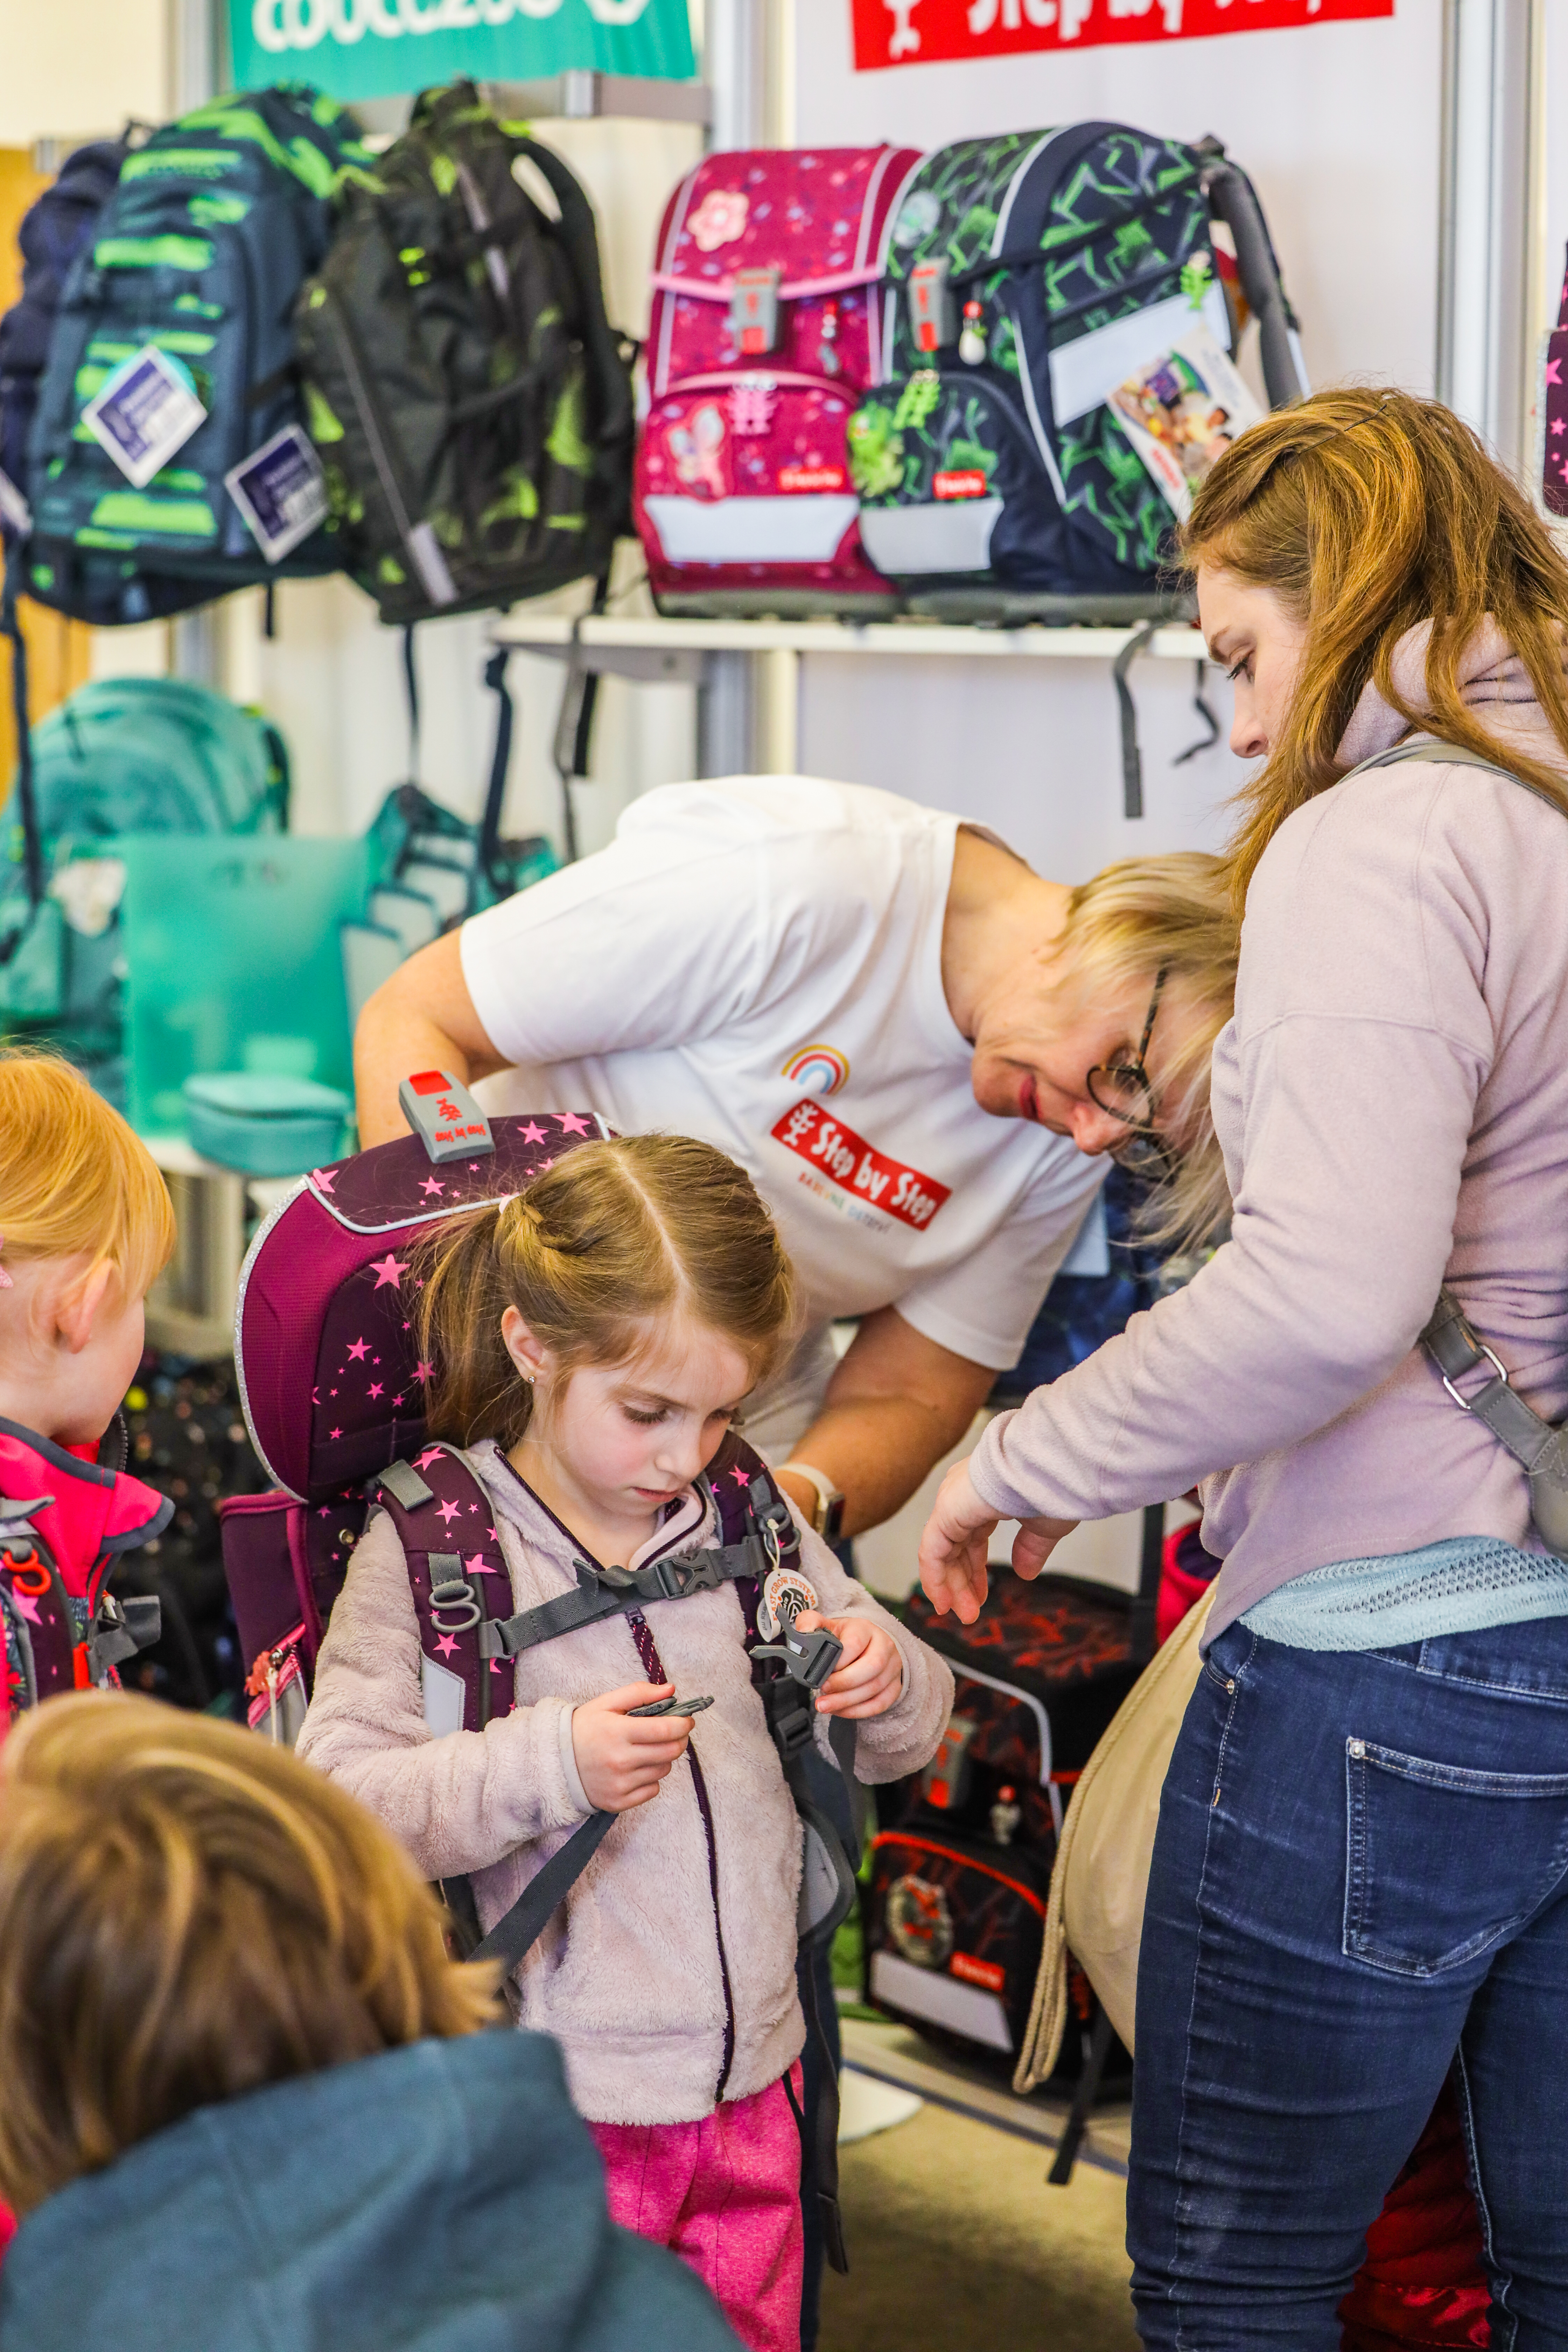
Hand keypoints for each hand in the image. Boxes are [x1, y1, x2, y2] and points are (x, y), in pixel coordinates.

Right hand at [571, 1683, 692, 1811]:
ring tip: (647, 1749)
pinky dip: (651, 1779)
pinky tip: (637, 1768)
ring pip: (663, 1770)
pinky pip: (652, 1790)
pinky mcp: (618, 1802)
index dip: (683, 1724)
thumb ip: (639, 1693)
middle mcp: (620, 1760)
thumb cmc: (584, 1728)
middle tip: (673, 1733)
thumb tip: (672, 1690)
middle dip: (679, 1740)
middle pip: (670, 1752)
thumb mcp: (607, 1703)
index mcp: (618, 1732)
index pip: (666, 1730)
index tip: (687, 1720)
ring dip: (663, 1758)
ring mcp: (619, 1784)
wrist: (555, 1762)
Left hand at [795, 1612, 902, 1718]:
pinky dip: (857, 1711)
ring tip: (824, 1705)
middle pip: (871, 1666)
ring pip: (875, 1687)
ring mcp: (892, 1667)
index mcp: (865, 1629)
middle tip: (822, 1690)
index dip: (838, 1660)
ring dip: (846, 1701)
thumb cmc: (843, 1638)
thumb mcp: (826, 1625)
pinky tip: (839, 1710)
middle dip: (844, 1682)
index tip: (821, 1671)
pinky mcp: (894, 1686)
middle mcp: (884, 1646)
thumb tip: (803, 1633)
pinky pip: (879, 1704)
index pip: (855, 1642)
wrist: (867, 1645)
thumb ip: (809, 1623)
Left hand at [916, 1458, 1078, 1624]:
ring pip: (942, 1551)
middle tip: (970, 1613)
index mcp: (986, 1493)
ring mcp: (952, 1500)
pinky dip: (935, 1578)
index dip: (975, 1569)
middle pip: (955, 1546)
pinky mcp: (946, 1511)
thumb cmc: (1054, 1484)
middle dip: (963, 1582)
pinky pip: (932, 1550)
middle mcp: (963, 1494)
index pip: (971, 1536)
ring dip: (952, 1586)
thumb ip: (1031, 1547)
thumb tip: (1026, 1572)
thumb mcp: (1043, 1525)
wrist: (1050, 1464)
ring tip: (963, 1614)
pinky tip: (943, 1601)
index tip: (980, 1596)